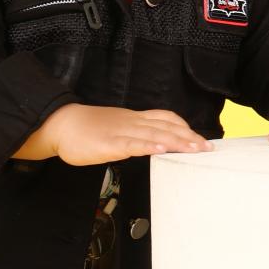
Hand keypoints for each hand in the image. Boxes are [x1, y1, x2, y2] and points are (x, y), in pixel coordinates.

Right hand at [39, 103, 214, 165]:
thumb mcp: (116, 128)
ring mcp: (122, 131)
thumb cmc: (86, 130)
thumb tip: (152, 143)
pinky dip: (150, 146)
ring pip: (155, 134)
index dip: (185, 128)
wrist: (61, 124)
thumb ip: (134, 135)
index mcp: (134, 119)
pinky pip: (133, 143)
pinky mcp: (110, 143)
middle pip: (166, 126)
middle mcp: (132, 122)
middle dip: (189, 137)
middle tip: (207, 147)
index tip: (201, 139)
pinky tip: (162, 149)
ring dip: (177, 141)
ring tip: (194, 149)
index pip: (166, 119)